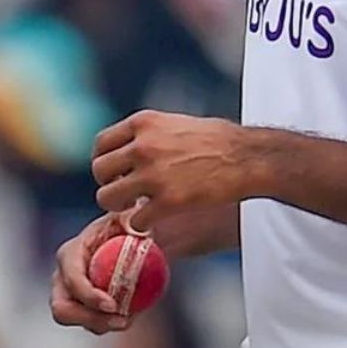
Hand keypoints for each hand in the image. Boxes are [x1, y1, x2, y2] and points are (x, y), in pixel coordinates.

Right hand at [49, 213, 131, 334]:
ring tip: (129, 317)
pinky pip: (97, 324)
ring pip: (81, 321)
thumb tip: (137, 227)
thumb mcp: (132, 215)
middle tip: (121, 320)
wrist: (134, 240)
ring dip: (105, 324)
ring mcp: (73, 296)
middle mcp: (65, 277)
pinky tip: (132, 314)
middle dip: (89, 318)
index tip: (113, 305)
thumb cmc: (130, 224)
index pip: (72, 279)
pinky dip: (114, 323)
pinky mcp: (87, 309)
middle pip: (62, 309)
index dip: (88, 295)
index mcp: (71, 253)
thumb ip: (132, 218)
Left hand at [92, 110, 255, 230]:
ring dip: (119, 207)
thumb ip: (149, 135)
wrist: (247, 157)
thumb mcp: (176, 123)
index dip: (104, 161)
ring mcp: (153, 174)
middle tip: (125, 192)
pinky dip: (142, 224)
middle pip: (99, 171)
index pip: (101, 144)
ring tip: (135, 207)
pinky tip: (154, 219)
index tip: (115, 172)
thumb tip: (128, 151)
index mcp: (144, 123)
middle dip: (108, 184)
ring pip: (108, 198)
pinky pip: (135, 219)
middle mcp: (143, 146)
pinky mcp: (168, 201)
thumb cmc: (218, 140)